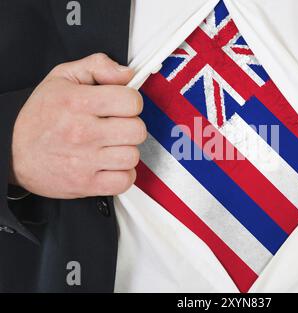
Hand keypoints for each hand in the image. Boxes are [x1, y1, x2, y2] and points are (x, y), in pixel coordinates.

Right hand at [10, 53, 146, 198]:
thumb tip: (127, 73)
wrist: (12, 153)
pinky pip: (124, 181)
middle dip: (131, 127)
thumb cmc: (40, 116)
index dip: (131, 102)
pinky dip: (122, 175)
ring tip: (110, 146)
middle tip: (116, 127)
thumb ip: (98, 67)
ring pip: (132, 156)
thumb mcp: (62, 78)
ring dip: (126, 151)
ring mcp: (84, 161)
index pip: (132, 102)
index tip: (121, 106)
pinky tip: (110, 165)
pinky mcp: (85, 184)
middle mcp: (82, 132)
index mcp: (78, 102)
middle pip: (137, 130)